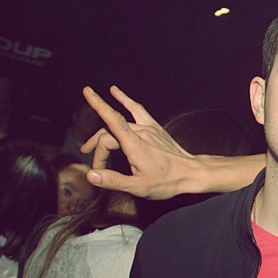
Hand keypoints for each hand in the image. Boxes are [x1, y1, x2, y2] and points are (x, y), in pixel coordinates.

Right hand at [80, 85, 194, 199]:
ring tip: (89, 146)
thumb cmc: (167, 182)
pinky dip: (125, 100)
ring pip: (120, 124)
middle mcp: (142, 132)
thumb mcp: (139, 187)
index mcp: (135, 145)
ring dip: (104, 135)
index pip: (112, 120)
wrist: (191, 173)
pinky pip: (137, 110)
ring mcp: (149, 128)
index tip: (86, 91)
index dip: (98, 105)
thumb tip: (91, 174)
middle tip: (97, 167)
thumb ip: (113, 180)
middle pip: (109, 132)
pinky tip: (114, 90)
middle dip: (98, 149)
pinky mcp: (154, 127)